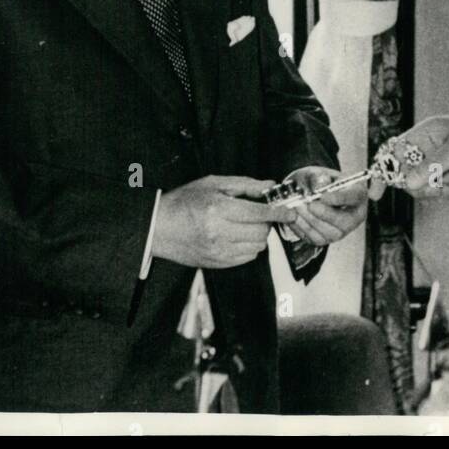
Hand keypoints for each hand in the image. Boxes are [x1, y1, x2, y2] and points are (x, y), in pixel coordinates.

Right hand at [151, 175, 293, 268]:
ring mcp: (218, 251)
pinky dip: (249, 247)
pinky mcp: (216, 263)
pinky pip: (247, 258)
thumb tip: (270, 185)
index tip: (289, 213)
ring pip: (257, 247)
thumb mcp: (213, 184)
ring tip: (246, 225)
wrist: (158, 228)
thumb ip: (245, 185)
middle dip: (266, 223)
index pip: (259, 214)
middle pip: (261, 232)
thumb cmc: (184, 201)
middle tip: (259, 214)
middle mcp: (219, 233)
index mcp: (218, 210)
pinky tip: (238, 237)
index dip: (278, 213)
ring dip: (258, 236)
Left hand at [283, 166, 366, 246]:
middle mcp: (354, 216)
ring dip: (309, 220)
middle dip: (323, 213)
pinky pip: (314, 238)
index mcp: (357, 194)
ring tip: (297, 206)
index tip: (323, 196)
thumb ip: (319, 177)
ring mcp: (341, 230)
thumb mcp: (319, 173)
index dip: (339, 198)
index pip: (354, 197)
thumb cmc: (320, 181)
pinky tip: (293, 216)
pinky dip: (301, 228)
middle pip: (343, 221)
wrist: (312, 192)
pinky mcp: (326, 239)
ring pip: (328, 232)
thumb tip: (318, 187)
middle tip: (308, 203)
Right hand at [381, 113, 448, 198]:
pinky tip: (446, 191)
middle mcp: (428, 146)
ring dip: (423, 190)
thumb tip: (408, 182)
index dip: (383, 168)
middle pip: (402, 169)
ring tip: (441, 189)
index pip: (395, 150)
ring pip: (415, 182)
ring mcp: (437, 162)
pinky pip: (430, 187)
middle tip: (426, 189)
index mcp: (426, 132)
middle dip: (408, 183)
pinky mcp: (448, 175)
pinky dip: (433, 193)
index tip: (376, 191)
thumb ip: (433, 165)